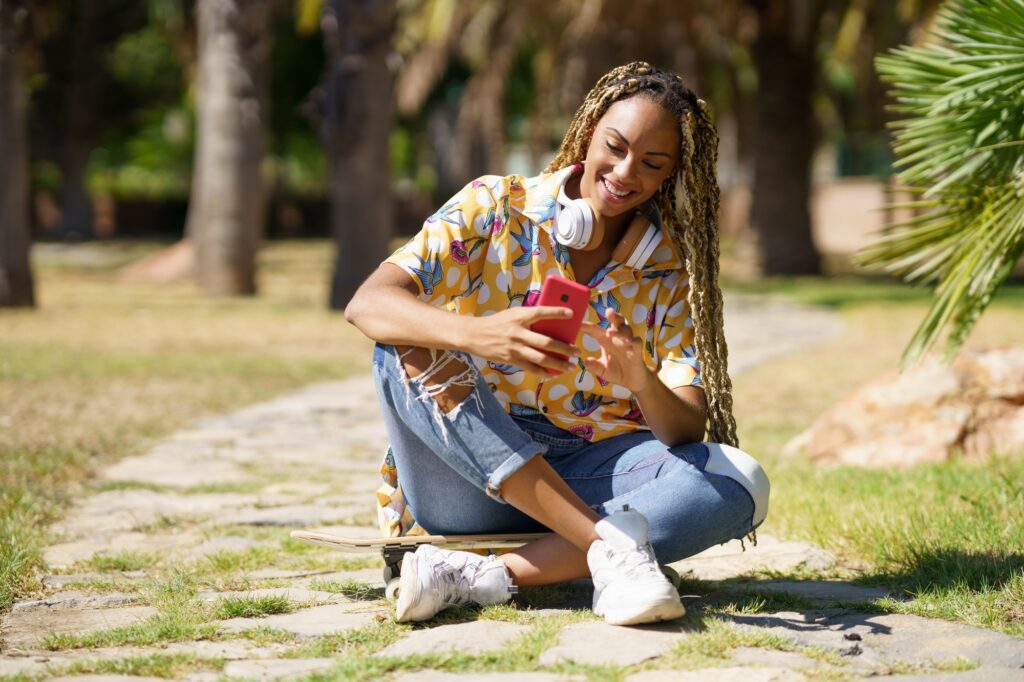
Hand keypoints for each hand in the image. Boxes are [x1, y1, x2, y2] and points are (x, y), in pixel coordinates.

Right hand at [461, 306, 579, 374]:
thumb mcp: (513, 313)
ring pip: (541, 358)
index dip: (557, 312)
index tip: (572, 314)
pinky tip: (553, 374)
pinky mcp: (510, 359)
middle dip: (564, 348)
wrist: (474, 335)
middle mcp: (518, 332)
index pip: (541, 312)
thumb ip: (530, 316)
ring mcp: (514, 347)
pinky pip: (530, 368)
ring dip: (558, 363)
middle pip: (546, 341)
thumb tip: (552, 321)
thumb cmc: (498, 322)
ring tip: (570, 366)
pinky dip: (543, 372)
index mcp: (519, 316)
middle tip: (577, 351)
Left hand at [581, 308, 653, 391]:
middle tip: (608, 312)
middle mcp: (617, 338)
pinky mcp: (637, 351)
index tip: (577, 322)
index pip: (595, 330)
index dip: (586, 326)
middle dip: (613, 315)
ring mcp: (628, 343)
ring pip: (627, 330)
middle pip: (616, 321)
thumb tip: (585, 362)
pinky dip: (633, 341)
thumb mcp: (603, 370)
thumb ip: (595, 366)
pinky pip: (636, 342)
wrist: (632, 381)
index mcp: (606, 340)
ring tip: (610, 333)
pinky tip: (628, 342)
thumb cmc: (616, 371)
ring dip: (619, 330)